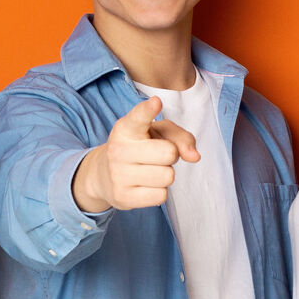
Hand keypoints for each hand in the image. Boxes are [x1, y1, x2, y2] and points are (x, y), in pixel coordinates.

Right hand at [72, 97, 199, 212]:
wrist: (104, 175)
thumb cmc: (139, 148)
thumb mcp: (158, 133)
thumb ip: (181, 137)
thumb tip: (195, 156)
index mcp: (127, 127)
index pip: (139, 117)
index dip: (148, 110)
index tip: (156, 102)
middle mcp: (118, 149)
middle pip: (169, 153)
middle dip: (170, 155)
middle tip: (156, 156)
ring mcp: (118, 174)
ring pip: (168, 176)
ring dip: (165, 174)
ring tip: (149, 170)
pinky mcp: (122, 196)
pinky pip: (161, 196)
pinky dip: (159, 192)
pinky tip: (145, 186)